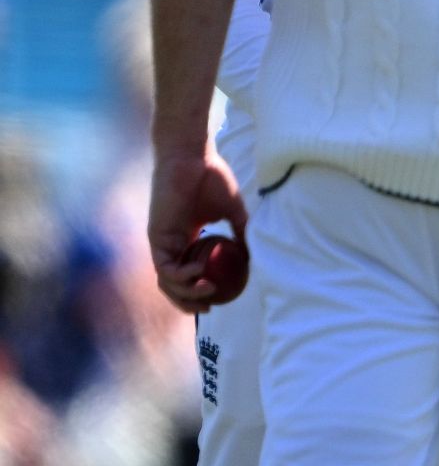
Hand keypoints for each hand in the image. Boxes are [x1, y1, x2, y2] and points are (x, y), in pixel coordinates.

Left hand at [149, 145, 247, 313]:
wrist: (192, 159)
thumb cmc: (212, 177)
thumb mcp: (233, 210)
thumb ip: (242, 231)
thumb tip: (254, 253)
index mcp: (187, 239)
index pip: (187, 274)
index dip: (199, 291)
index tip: (220, 297)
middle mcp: (171, 244)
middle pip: (173, 285)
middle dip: (189, 302)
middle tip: (211, 307)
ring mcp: (162, 243)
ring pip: (168, 282)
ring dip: (186, 293)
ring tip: (210, 288)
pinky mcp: (157, 239)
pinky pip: (167, 269)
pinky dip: (184, 276)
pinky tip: (201, 270)